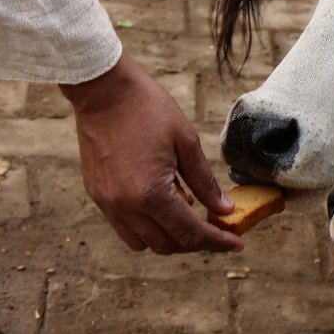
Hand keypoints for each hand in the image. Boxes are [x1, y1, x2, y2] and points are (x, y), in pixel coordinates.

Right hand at [61, 52, 244, 254]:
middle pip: (167, 245)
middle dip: (194, 241)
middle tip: (215, 226)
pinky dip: (145, 225)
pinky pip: (124, 226)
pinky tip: (160, 201)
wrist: (102, 89)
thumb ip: (205, 181)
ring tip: (185, 211)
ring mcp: (107, 202)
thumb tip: (224, 209)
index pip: (190, 234)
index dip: (217, 242)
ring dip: (168, 236)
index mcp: (151, 193)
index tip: (236, 244)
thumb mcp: (185, 141)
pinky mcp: (97, 194)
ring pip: (143, 242)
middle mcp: (126, 205)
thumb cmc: (146, 108)